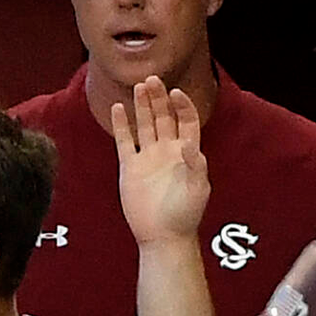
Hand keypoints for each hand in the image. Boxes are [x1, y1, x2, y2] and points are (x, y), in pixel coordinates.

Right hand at [109, 79, 208, 248]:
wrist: (162, 236)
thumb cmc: (185, 213)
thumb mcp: (197, 188)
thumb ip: (194, 164)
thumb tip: (190, 144)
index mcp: (187, 151)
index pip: (186, 120)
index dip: (182, 105)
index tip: (175, 94)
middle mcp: (167, 150)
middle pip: (163, 116)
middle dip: (159, 97)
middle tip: (152, 80)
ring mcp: (148, 157)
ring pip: (145, 124)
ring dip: (142, 106)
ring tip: (138, 86)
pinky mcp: (130, 167)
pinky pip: (125, 141)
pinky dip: (122, 125)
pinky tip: (119, 108)